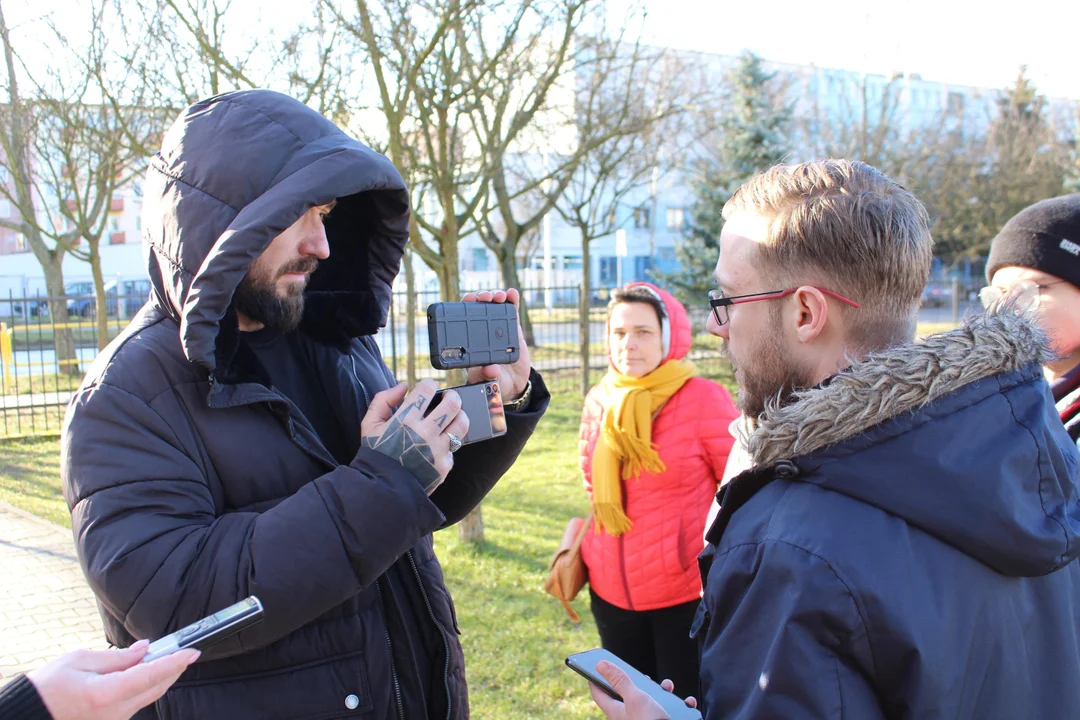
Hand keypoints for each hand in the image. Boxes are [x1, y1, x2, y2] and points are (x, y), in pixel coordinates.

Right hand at [26, 640, 197, 719]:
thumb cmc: (48, 687)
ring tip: (164, 658)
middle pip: (156, 687)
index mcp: (106, 694)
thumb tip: (144, 649)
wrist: (30, 714)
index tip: (192, 652)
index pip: (151, 675)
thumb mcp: (79, 660)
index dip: (174, 662)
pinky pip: (136, 703)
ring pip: (148, 696)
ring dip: (159, 677)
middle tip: (185, 651)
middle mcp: (115, 712)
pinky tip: (142, 673)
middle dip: (173, 668)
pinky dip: (144, 686)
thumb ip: (117, 657)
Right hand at [360, 379, 467, 493]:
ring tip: (454, 415)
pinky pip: (455, 447)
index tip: (429, 387)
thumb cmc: (376, 453)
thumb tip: (403, 386)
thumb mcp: (369, 424)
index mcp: (405, 420)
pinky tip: (442, 441)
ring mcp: (437, 450)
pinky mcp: (444, 465)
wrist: (383, 488)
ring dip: (460, 415)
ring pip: (461, 424)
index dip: (430, 384)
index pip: (427, 390)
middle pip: (452, 404)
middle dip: (453, 396)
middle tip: (449, 397)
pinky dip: (450, 442)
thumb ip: (383, 400)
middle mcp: (424, 433)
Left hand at [461, 288, 531, 401]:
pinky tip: (512, 293)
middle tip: (484, 297)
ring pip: (493, 307)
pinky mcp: (512, 329)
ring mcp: (497, 328)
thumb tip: (490, 368)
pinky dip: (511, 301)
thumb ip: (488, 375)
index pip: (462, 320)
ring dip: (494, 297)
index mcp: (471, 341)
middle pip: (477, 308)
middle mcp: (482, 332)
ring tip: (499, 296)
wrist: (513, 384)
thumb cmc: (495, 381)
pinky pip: (511, 312)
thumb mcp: (488, 381)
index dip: (463, 307)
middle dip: (479, 298)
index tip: (467, 301)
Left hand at [589, 661, 696, 718]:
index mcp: (617, 712)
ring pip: (650, 702)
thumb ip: (619, 680)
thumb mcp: (635, 696)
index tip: (591, 669)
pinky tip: (686, 702)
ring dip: (661, 692)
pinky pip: (668, 712)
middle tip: (643, 676)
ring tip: (667, 687)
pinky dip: (677, 705)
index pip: (599, 694)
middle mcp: (628, 718)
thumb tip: (601, 665)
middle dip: (637, 683)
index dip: (595, 680)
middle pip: (628, 696)